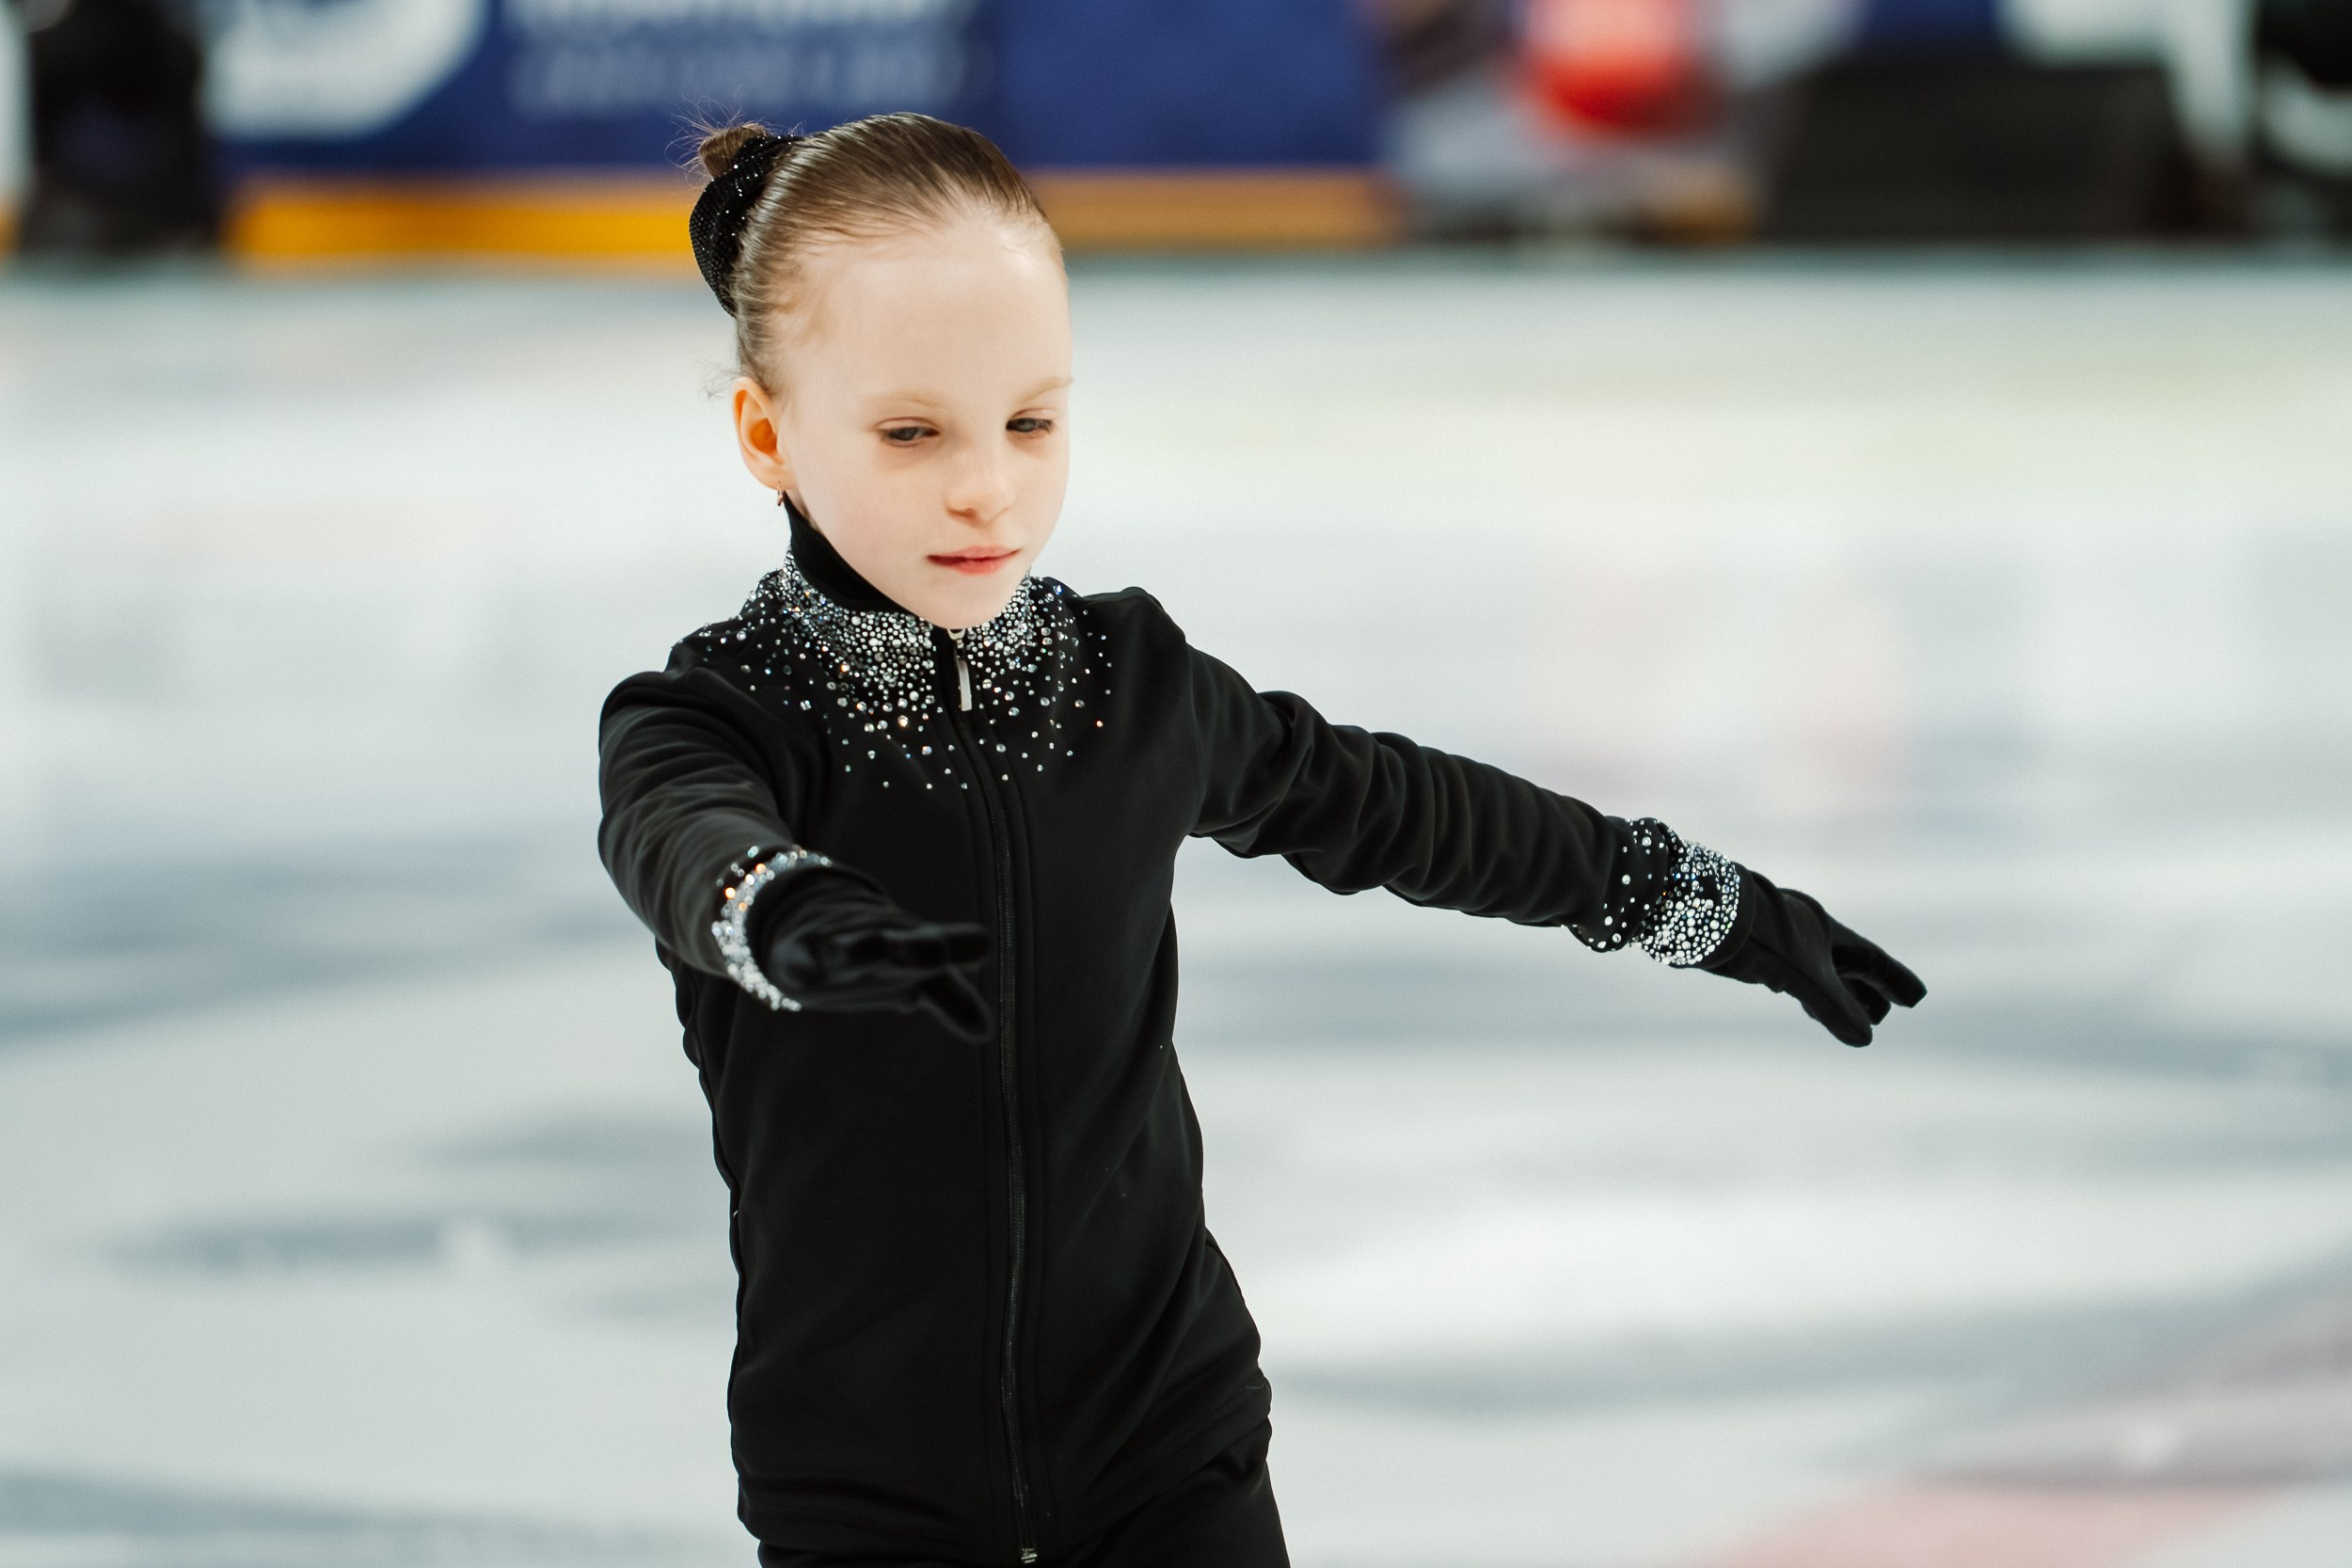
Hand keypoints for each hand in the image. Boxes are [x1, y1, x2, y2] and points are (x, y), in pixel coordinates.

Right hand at [754, 867, 990, 1040]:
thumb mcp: (920, 977)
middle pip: (906, 945)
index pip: (944, 961)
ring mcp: (842, 948)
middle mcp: (885, 944)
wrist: (817, 922)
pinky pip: (801, 959)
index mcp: (917, 950)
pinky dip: (804, 964)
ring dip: (866, 947)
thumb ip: (953, 1000)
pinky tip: (803, 975)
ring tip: (878, 945)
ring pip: (855, 948)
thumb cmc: (884, 958)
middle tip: (939, 946)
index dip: (962, 960)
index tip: (982, 961)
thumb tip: (985, 1030)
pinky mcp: (803, 954)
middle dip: (920, 947)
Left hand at [1702, 869, 1923, 1045]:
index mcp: (1829, 932)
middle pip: (1850, 968)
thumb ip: (1835, 1007)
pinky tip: (1808, 1006)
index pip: (1872, 961)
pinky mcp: (1762, 954)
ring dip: (1841, 997)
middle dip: (1869, 993)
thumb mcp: (1805, 977)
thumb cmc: (1762, 938)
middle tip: (1885, 1016)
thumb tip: (1865, 1040)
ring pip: (1824, 974)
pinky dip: (1811, 997)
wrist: (1706, 915)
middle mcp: (1812, 935)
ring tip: (1857, 1020)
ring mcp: (1786, 944)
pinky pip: (1798, 978)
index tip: (1916, 999)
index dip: (1894, 981)